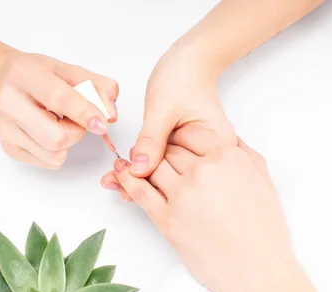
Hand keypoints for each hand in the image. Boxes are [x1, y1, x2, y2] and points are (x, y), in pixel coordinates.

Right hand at [0, 51, 118, 168]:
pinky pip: (48, 162)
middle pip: (56, 136)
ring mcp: (6, 129)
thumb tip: (110, 113)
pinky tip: (48, 131)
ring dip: (68, 143)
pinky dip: (58, 151)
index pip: (58, 98)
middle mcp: (9, 102)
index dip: (85, 113)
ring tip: (59, 123)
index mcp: (25, 74)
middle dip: (77, 132)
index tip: (102, 123)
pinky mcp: (9, 148)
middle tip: (74, 119)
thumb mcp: (65, 69)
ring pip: (54, 154)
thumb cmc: (32, 75)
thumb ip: (95, 86)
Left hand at [100, 48, 233, 194]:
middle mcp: (212, 155)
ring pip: (169, 172)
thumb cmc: (183, 77)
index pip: (186, 174)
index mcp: (218, 146)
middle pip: (177, 178)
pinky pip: (165, 162)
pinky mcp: (184, 148)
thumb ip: (151, 139)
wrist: (189, 61)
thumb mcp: (163, 108)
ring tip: (114, 182)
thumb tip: (139, 170)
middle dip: (145, 185)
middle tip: (113, 186)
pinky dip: (147, 165)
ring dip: (142, 177)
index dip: (154, 184)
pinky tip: (128, 172)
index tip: (125, 189)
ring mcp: (198, 153)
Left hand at [112, 125, 292, 291]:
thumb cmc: (264, 231)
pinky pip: (140, 192)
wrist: (256, 271)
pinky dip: (128, 179)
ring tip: (139, 162)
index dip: (181, 135)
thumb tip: (228, 140)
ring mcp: (182, 196)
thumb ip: (243, 155)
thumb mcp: (264, 181)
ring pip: (153, 167)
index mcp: (227, 157)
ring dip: (144, 163)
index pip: (192, 133)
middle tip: (158, 152)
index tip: (176, 140)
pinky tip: (121, 173)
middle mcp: (203, 172)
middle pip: (170, 149)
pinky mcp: (167, 220)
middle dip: (162, 149)